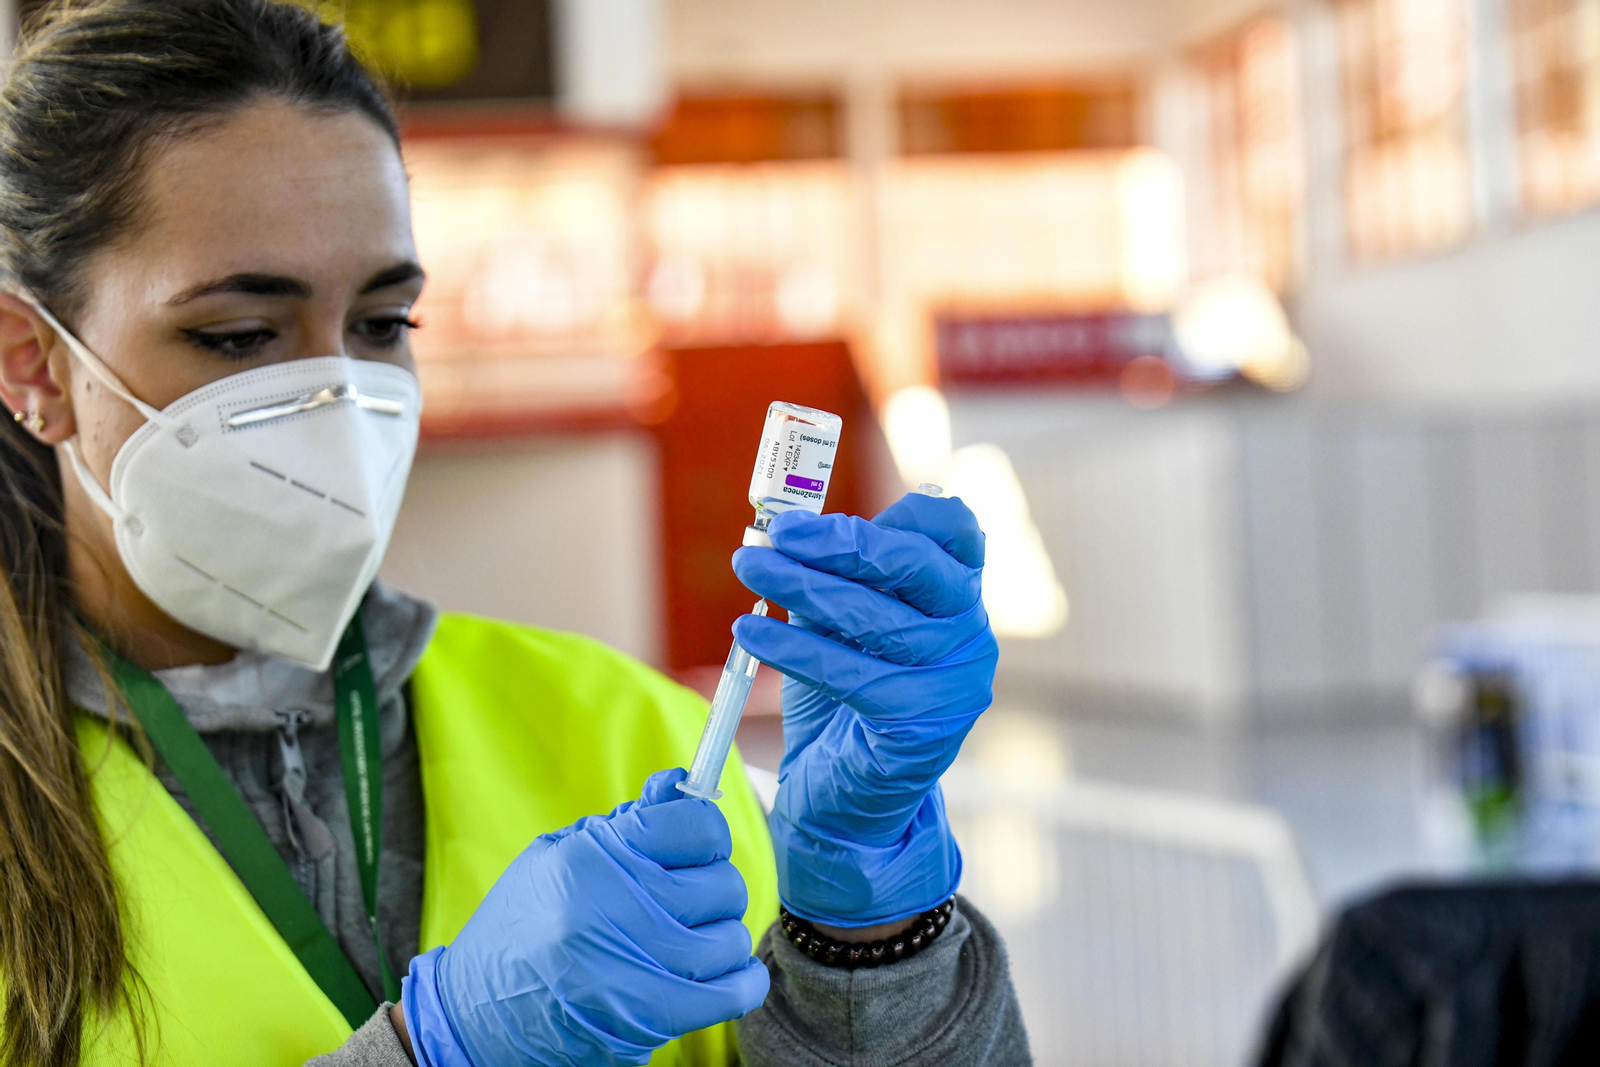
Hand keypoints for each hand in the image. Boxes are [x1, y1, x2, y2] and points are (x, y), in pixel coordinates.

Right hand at [400, 769, 769, 1066]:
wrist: (477, 1014)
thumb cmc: (521, 926)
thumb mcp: (558, 855)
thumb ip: (628, 822)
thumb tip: (681, 783)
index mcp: (595, 857)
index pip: (696, 825)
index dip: (706, 833)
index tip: (698, 846)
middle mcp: (617, 906)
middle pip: (722, 883)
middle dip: (713, 889)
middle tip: (688, 899)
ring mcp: (635, 965)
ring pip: (731, 937)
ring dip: (719, 938)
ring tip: (689, 941)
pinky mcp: (648, 1017)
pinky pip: (733, 991)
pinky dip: (740, 982)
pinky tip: (719, 974)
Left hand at [731, 492, 996, 927]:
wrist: (844, 796)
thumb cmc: (842, 695)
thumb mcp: (840, 619)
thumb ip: (833, 571)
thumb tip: (785, 522)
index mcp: (957, 591)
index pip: (953, 527)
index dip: (894, 509)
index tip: (826, 508)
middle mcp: (970, 630)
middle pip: (915, 565)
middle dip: (839, 542)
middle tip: (774, 535)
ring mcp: (956, 680)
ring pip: (878, 619)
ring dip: (803, 588)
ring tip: (749, 569)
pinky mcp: (925, 725)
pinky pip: (854, 675)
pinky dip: (795, 649)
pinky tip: (751, 634)